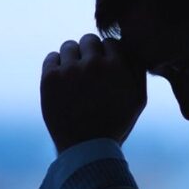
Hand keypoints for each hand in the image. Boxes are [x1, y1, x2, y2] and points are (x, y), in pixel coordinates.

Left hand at [41, 34, 146, 153]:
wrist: (86, 148)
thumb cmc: (116, 124)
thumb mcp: (138, 99)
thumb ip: (137, 70)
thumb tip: (130, 47)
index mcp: (117, 66)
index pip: (110, 42)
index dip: (108, 55)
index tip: (105, 69)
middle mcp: (93, 64)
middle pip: (89, 40)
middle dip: (90, 53)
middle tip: (89, 73)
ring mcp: (69, 70)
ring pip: (69, 46)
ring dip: (72, 58)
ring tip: (75, 77)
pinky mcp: (50, 78)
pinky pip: (51, 57)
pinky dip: (56, 66)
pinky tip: (62, 82)